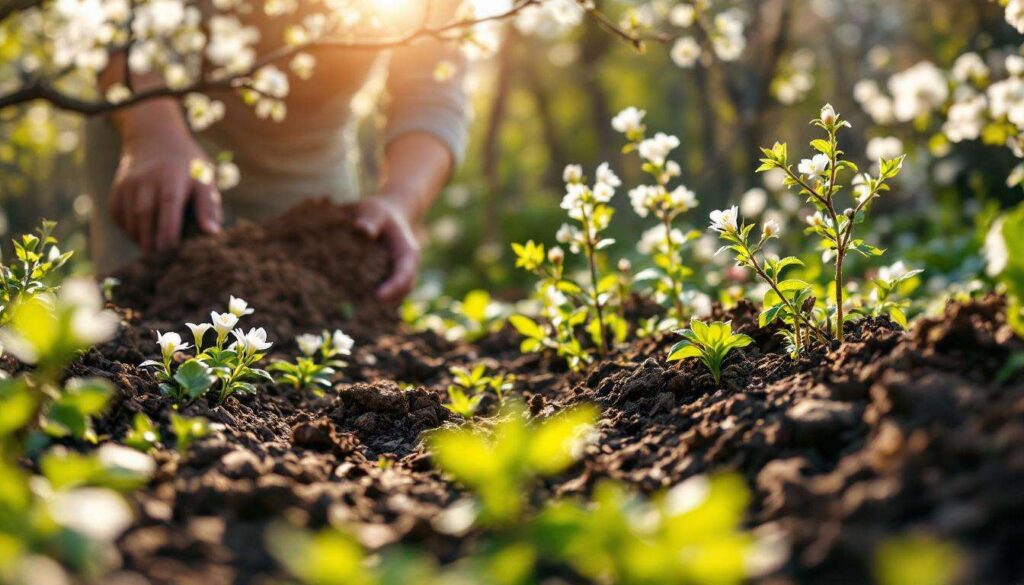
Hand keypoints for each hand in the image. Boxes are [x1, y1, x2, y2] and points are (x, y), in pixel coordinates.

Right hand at [110, 133, 222, 251]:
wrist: (155, 138)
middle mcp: (146, 178)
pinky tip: (144, 235)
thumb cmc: (188, 166)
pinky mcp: (116, 190)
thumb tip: (212, 233)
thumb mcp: (204, 179)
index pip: (168, 205)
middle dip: (154, 243)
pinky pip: (120, 218)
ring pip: (131, 221)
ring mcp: (128, 184)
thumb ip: (208, 206)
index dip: (169, 232)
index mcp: (172, 176)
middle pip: (145, 217)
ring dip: (143, 240)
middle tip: (166, 261)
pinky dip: (131, 231)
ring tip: (157, 252)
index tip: (174, 252)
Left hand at [354, 196, 421, 302]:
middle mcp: (405, 271)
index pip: (405, 275)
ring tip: (350, 310)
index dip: (393, 287)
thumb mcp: (375, 210)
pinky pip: (377, 296)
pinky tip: (343, 302)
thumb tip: (362, 230)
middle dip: (383, 303)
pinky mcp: (382, 282)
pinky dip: (364, 300)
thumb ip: (370, 219)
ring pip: (390, 299)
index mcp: (408, 255)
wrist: (383, 217)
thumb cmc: (379, 213)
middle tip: (360, 311)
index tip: (378, 296)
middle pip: (400, 293)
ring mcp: (394, 278)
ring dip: (373, 305)